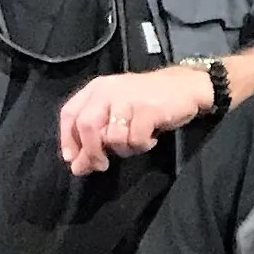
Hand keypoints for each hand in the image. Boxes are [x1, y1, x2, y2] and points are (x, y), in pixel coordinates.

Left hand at [58, 65, 211, 174]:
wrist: (185, 86)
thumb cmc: (147, 101)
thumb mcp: (117, 112)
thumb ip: (96, 134)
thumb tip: (78, 167)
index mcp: (96, 89)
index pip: (70, 114)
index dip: (68, 140)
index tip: (74, 160)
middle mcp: (108, 91)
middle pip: (86, 126)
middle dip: (91, 152)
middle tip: (102, 165)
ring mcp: (127, 99)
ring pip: (112, 137)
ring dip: (124, 149)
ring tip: (136, 142)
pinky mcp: (147, 109)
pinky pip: (135, 140)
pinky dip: (142, 145)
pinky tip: (150, 138)